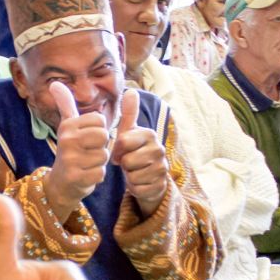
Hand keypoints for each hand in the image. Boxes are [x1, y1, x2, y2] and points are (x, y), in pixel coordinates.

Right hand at [44, 82, 109, 215]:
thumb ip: (65, 104)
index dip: (98, 130)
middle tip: (87, 152)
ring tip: (85, 163)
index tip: (86, 138)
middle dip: (100, 146)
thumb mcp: (67, 126)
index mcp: (68, 125)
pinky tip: (85, 175)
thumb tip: (55, 83)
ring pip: (104, 155)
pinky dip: (96, 175)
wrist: (60, 182)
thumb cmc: (70, 150)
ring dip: (98, 162)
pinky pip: (101, 173)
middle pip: (104, 136)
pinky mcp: (76, 177)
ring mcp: (70, 159)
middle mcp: (67, 140)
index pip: (100, 120)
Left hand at [110, 89, 167, 216]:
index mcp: (150, 134)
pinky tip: (139, 181)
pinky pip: (137, 188)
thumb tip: (130, 91)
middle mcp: (159, 149)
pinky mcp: (161, 185)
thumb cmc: (134, 151)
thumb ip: (129, 113)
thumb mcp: (129, 132)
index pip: (123, 142)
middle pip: (127, 160)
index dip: (117, 149)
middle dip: (124, 164)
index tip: (120, 150)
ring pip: (132, 175)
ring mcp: (162, 168)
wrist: (148, 176)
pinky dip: (134, 187)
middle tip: (128, 162)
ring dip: (129, 175)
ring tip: (134, 170)